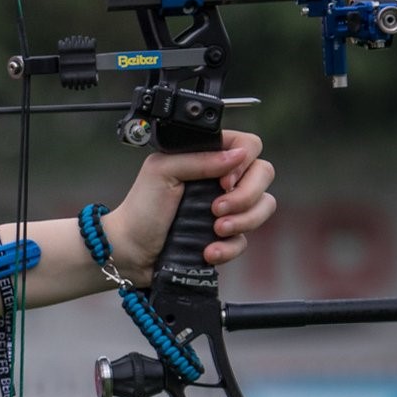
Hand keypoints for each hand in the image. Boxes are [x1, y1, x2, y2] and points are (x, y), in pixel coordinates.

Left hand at [106, 129, 277, 280]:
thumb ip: (199, 158)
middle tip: (216, 208)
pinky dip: (228, 247)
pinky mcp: (226, 236)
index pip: (247, 145)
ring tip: (215, 229)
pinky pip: (245, 240)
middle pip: (264, 173)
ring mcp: (227, 207)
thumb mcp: (162, 171)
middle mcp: (221, 179)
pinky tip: (207, 250)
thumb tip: (238, 153)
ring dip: (243, 220)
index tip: (223, 181)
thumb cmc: (141, 207)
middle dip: (246, 195)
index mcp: (206, 157)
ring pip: (264, 206)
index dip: (244, 162)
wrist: (131, 249)